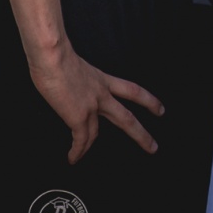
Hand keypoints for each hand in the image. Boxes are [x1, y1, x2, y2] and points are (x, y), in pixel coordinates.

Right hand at [28, 46, 164, 162]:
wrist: (53, 55)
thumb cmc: (56, 53)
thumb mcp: (75, 63)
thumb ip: (77, 76)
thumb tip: (68, 82)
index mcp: (102, 79)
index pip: (131, 91)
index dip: (147, 101)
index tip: (159, 109)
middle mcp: (101, 94)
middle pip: (127, 118)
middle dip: (141, 134)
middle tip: (153, 147)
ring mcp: (91, 106)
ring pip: (98, 134)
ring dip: (90, 149)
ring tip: (84, 159)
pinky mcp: (78, 117)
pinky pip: (80, 140)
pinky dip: (76, 151)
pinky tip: (73, 158)